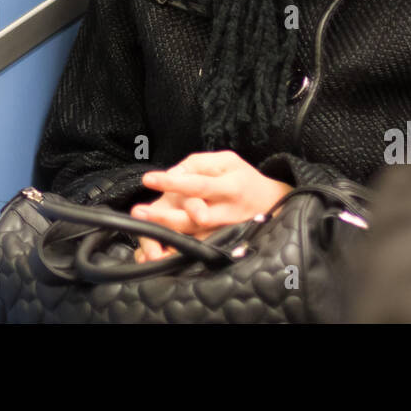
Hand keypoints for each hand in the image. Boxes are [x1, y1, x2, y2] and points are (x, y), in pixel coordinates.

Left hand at [131, 151, 292, 262]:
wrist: (271, 203)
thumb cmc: (244, 178)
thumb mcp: (226, 161)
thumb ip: (198, 165)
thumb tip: (173, 175)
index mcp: (230, 187)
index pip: (198, 185)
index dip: (173, 183)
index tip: (148, 179)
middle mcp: (228, 212)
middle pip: (193, 217)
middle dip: (165, 217)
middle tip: (140, 212)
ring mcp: (224, 231)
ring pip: (193, 237)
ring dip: (167, 236)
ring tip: (143, 232)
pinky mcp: (221, 243)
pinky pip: (196, 248)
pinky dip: (177, 250)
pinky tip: (157, 248)